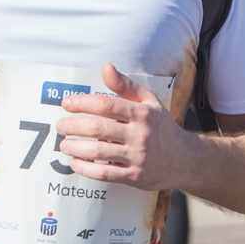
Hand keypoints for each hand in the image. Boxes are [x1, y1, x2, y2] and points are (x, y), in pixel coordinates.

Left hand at [55, 64, 193, 191]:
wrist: (184, 159)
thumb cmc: (161, 127)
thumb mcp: (148, 102)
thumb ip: (125, 86)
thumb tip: (106, 67)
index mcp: (142, 114)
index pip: (105, 105)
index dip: (82, 103)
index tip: (66, 104)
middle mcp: (140, 134)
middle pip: (97, 128)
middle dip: (72, 127)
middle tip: (60, 126)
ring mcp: (138, 157)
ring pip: (98, 151)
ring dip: (74, 147)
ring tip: (63, 144)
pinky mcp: (135, 176)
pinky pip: (104, 173)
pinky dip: (85, 168)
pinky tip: (75, 163)